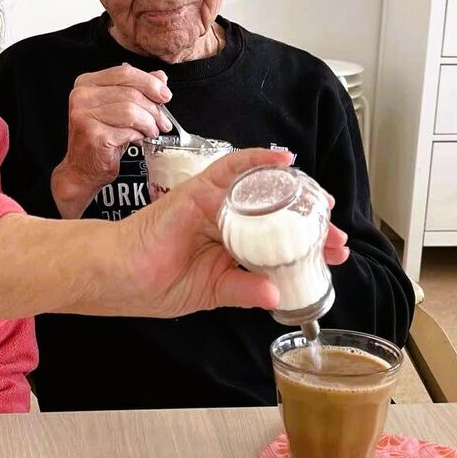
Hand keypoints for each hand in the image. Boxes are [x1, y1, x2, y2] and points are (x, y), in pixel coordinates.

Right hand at [51, 64, 171, 217]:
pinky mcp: (94, 135)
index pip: (124, 72)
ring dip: (149, 124)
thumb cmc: (100, 140)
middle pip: (131, 92)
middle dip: (154, 108)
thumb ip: (137, 90)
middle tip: (163, 120)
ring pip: (131, 111)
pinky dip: (139, 136)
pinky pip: (128, 131)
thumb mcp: (119, 109)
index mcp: (86, 84)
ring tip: (152, 132)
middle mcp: (82, 97)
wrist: (81, 170)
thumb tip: (160, 78)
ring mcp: (85, 116)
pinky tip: (139, 140)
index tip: (165, 95)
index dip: (149, 82)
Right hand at [111, 150, 350, 319]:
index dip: (307, 246)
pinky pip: (232, 168)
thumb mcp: (211, 291)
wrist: (116, 276)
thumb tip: (277, 296)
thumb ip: (244, 289)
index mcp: (229, 245)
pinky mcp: (200, 190)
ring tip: (326, 206)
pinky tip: (285, 162)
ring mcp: (214, 203)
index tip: (334, 254)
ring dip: (298, 197)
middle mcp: (226, 220)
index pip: (277, 242)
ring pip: (263, 192)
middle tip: (340, 238)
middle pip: (278, 217)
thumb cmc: (152, 282)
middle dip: (311, 226)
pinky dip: (259, 161)